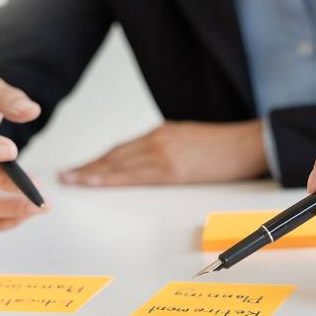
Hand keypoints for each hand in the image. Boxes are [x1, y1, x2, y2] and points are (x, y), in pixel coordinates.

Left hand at [58, 120, 267, 185]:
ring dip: (92, 173)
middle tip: (66, 176)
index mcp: (163, 134)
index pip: (123, 150)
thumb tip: (152, 163)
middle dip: (89, 167)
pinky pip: (134, 175)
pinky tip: (95, 181)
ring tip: (73, 181)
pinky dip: (110, 178)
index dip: (100, 160)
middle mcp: (158, 140)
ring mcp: (163, 153)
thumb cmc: (226, 148)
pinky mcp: (172, 168)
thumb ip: (169, 149)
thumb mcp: (191, 141)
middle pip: (115, 156)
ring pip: (118, 165)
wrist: (249, 145)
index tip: (82, 168)